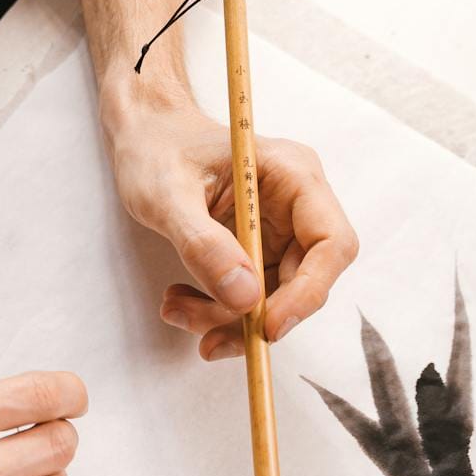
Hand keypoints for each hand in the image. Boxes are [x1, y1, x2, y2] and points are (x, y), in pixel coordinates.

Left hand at [102, 83, 357, 360]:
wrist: (144, 135)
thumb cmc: (156, 149)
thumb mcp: (167, 195)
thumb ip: (203, 245)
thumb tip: (244, 297)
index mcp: (293, 175)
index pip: (331, 243)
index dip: (309, 292)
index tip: (268, 326)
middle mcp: (297, 205)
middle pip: (305, 281)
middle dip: (258, 317)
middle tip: (210, 339)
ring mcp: (279, 230)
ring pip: (275, 298)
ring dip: (229, 320)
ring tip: (176, 310)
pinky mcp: (257, 251)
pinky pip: (250, 296)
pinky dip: (217, 310)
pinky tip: (181, 303)